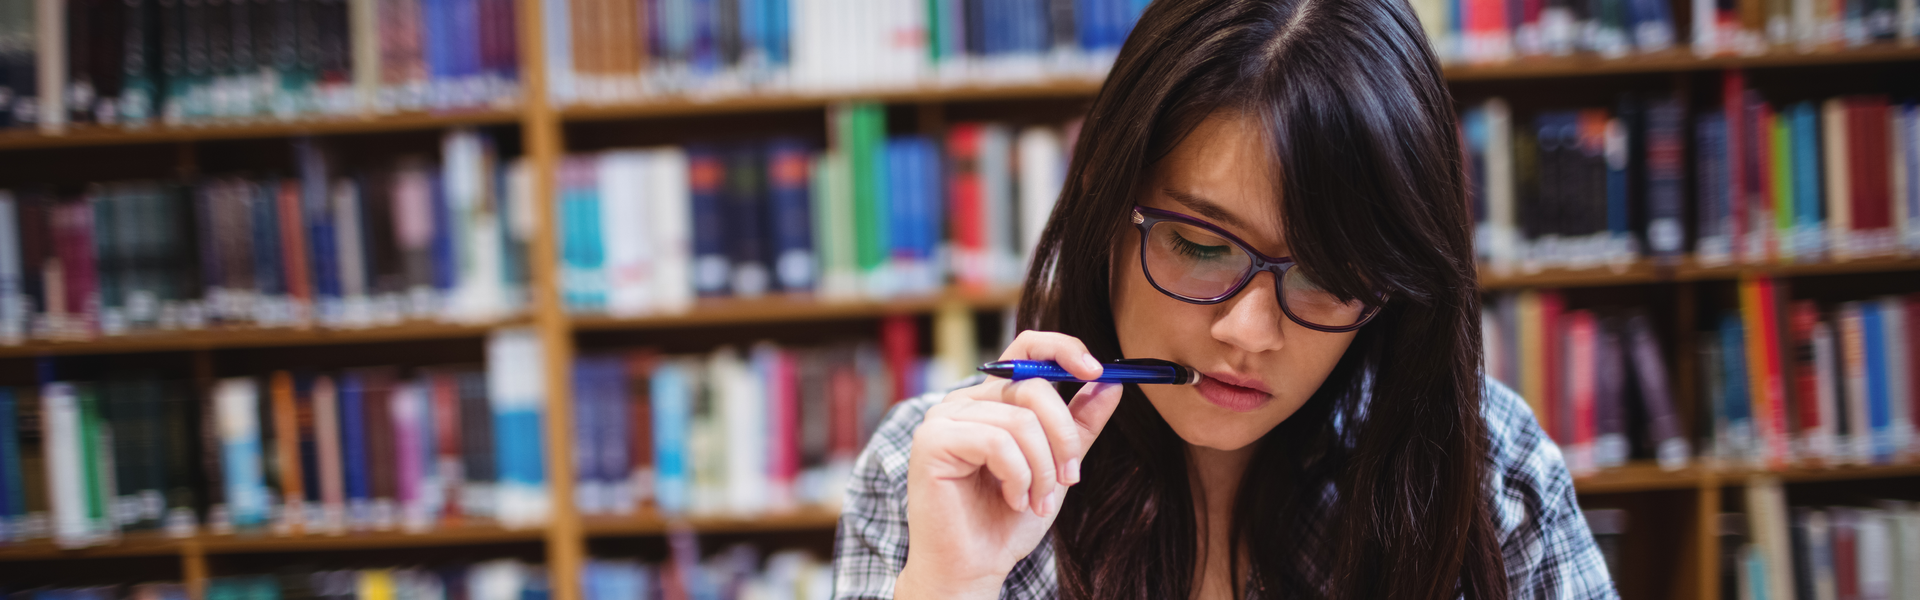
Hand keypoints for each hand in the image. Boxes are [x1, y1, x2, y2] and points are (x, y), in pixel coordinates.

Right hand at [894, 331, 1126, 599]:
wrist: (972, 568)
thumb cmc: (1007, 520)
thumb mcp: (1056, 466)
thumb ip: (1079, 424)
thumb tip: (1111, 383)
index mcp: (991, 400)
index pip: (1026, 346)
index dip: (1064, 350)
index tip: (1098, 372)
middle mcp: (965, 401)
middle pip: (1033, 386)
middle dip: (1064, 437)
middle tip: (1071, 478)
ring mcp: (943, 418)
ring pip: (1020, 420)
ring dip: (1042, 469)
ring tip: (1037, 500)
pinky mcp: (932, 441)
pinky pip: (997, 443)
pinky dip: (1018, 477)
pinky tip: (1013, 499)